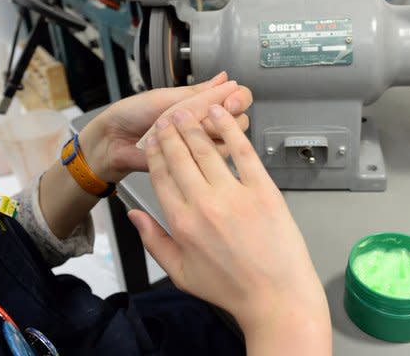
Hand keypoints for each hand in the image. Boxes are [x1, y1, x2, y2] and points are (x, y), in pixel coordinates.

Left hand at [78, 71, 251, 182]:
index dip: (240, 99)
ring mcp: (199, 146)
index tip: (231, 100)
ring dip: (209, 135)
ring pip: (227, 143)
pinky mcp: (192, 165)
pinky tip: (180, 145)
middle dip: (227, 119)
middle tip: (206, 118)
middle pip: (239, 123)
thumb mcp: (169, 97)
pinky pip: (208, 162)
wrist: (113, 138)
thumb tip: (226, 79)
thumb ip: (201, 92)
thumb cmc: (134, 113)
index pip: (236, 99)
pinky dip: (197, 151)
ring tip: (185, 131)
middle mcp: (205, 124)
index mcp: (201, 103)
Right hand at [129, 105, 330, 353]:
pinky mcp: (263, 190)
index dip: (154, 153)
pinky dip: (229, 129)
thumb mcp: (180, 272)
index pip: (161, 176)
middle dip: (169, 133)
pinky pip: (242, 151)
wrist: (277, 298)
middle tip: (166, 119)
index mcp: (182, 223)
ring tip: (185, 112)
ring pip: (206, 149)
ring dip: (192, 126)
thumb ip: (153, 241)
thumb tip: (133, 214)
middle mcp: (204, 205)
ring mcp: (235, 195)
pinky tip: (218, 114)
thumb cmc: (231, 288)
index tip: (151, 141)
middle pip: (180, 157)